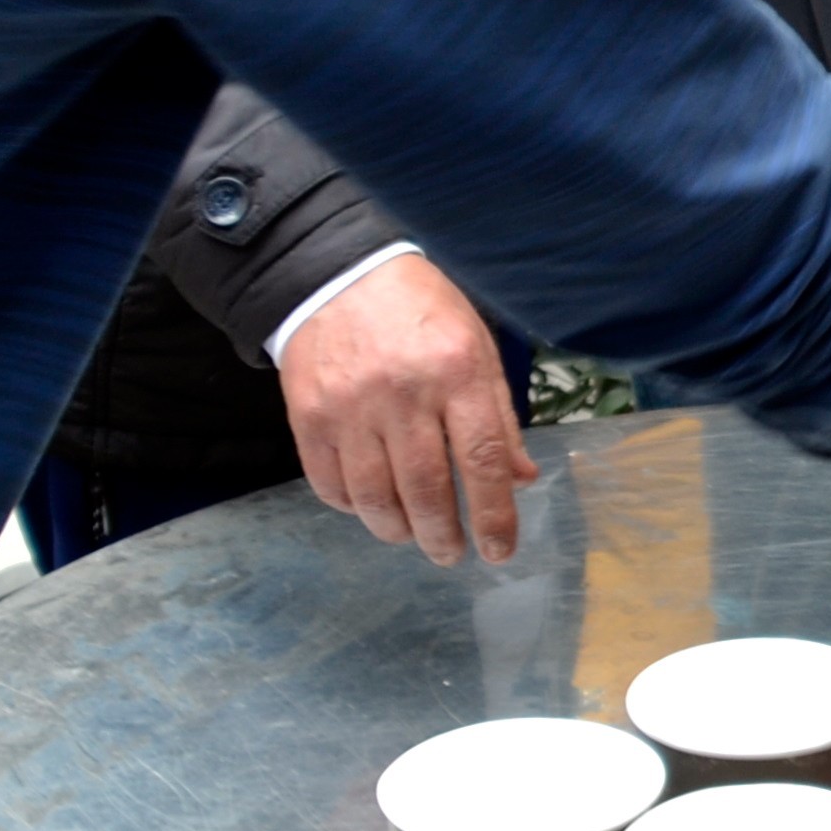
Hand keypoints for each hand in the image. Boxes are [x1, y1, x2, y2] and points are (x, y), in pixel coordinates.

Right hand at [281, 253, 536, 563]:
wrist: (337, 276)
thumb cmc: (421, 312)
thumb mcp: (477, 347)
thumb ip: (499, 416)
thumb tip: (521, 480)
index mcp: (456, 371)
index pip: (482, 460)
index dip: (494, 515)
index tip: (499, 552)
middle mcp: (403, 393)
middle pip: (426, 489)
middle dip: (443, 536)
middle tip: (452, 554)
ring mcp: (350, 408)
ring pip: (375, 498)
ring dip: (398, 530)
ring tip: (414, 535)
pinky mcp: (309, 417)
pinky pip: (331, 485)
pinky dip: (353, 508)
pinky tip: (371, 507)